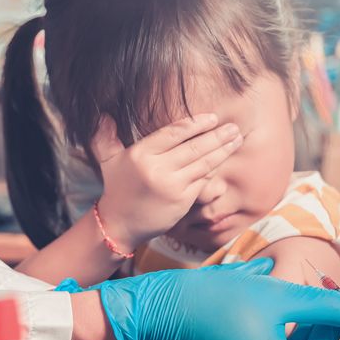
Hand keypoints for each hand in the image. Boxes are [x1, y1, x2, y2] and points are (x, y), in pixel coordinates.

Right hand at [92, 114, 241, 251]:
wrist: (119, 225)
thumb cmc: (117, 189)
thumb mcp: (108, 161)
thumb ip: (105, 137)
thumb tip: (102, 114)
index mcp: (141, 154)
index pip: (174, 133)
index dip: (196, 124)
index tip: (212, 118)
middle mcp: (157, 168)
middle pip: (194, 147)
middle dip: (217, 136)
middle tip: (233, 127)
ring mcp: (172, 186)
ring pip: (203, 163)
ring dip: (222, 151)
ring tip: (236, 139)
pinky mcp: (182, 201)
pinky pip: (202, 181)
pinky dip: (213, 170)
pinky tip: (223, 161)